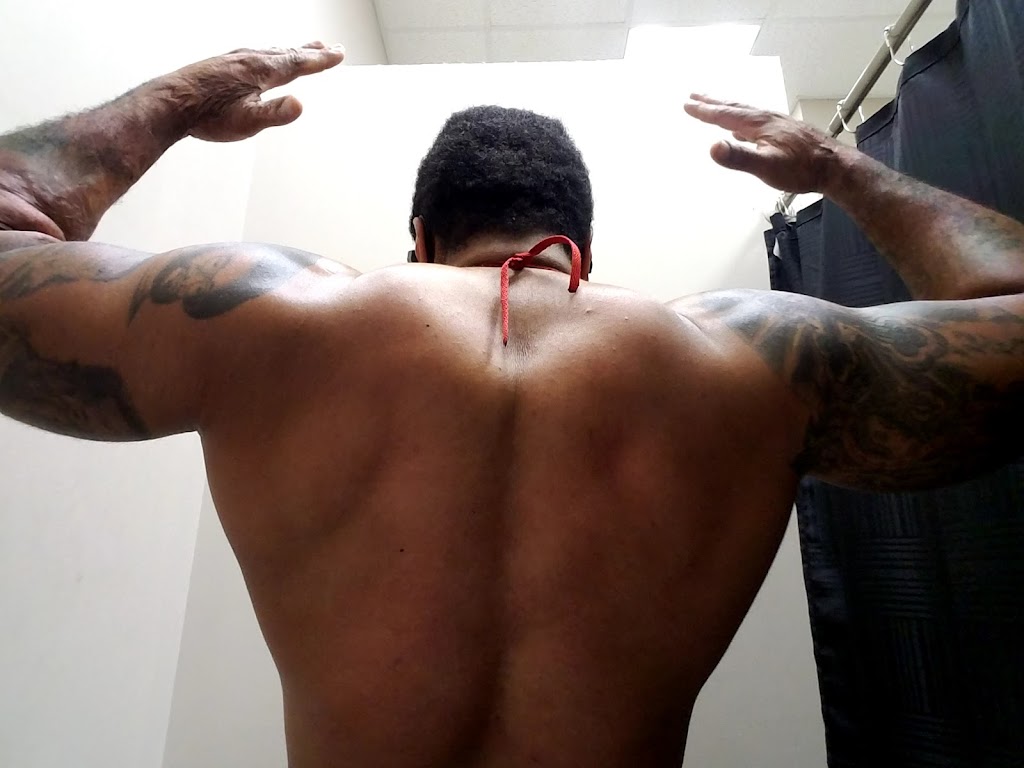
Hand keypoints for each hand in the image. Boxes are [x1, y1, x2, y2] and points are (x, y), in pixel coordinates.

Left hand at [169, 42, 345, 142]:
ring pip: (270, 51)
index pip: (299, 63)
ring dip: (290, 50)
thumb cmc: (207, 115)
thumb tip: (299, 105)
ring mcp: (234, 60)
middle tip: (329, 47)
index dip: (321, 59)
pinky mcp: (221, 65)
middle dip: (310, 50)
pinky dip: (268, 54)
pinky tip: (261, 60)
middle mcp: (249, 59)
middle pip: (287, 52)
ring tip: (301, 49)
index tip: (338, 53)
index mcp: (261, 70)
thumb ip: (275, 114)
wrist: (169, 104)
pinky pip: (253, 54)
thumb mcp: (248, 122)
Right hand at [684, 94, 843, 193]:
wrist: (834, 167)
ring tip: (716, 105)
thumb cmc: (802, 168)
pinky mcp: (785, 131)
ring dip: (728, 107)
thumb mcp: (766, 166)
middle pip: (734, 107)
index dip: (704, 111)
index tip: (688, 105)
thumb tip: (713, 148)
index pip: (725, 115)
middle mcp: (767, 119)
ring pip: (746, 111)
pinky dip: (743, 119)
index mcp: (758, 125)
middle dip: (713, 102)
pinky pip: (756, 120)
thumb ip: (738, 157)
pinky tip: (744, 129)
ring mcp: (777, 124)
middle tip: (695, 96)